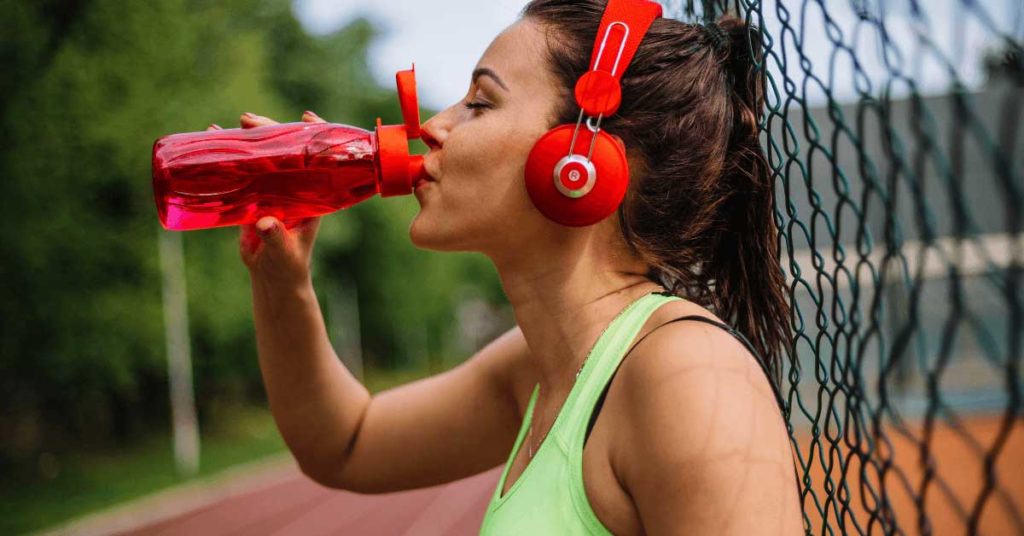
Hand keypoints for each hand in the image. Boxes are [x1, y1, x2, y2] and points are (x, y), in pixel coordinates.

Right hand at [207, 111, 326, 288]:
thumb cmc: (288, 267)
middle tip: (249, 121)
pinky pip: (243, 172)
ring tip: (231, 124)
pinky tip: (213, 140)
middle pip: (286, 151)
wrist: (273, 279)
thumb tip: (264, 223)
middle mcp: (294, 188)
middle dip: (270, 131)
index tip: (305, 117)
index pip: (319, 158)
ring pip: (263, 158)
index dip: (315, 135)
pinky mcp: (254, 199)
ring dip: (249, 140)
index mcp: (312, 195)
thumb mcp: (284, 252)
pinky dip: (230, 157)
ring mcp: (273, 191)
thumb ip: (276, 238)